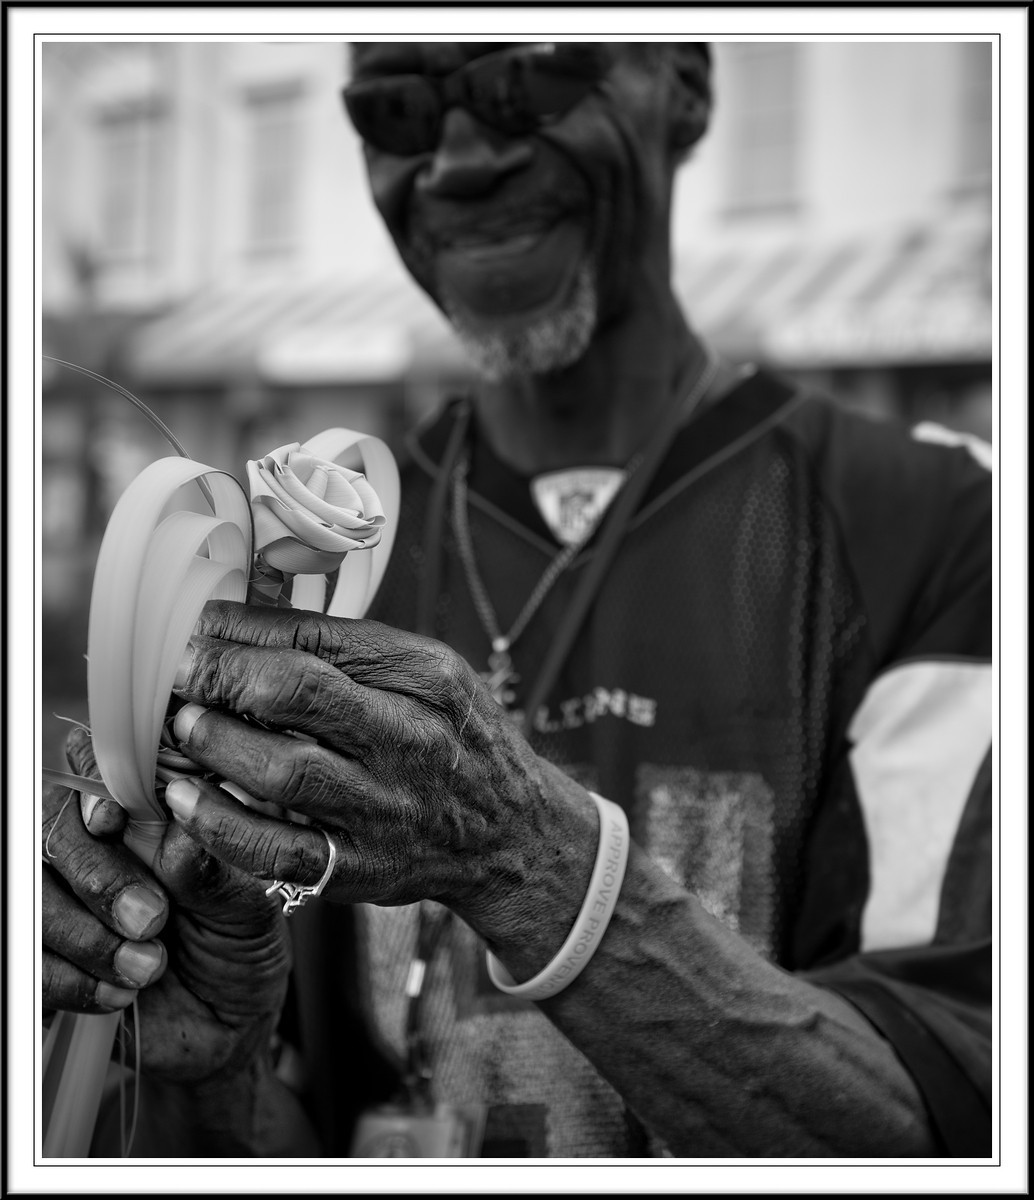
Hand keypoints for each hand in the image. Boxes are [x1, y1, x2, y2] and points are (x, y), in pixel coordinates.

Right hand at [42, 725, 289, 1083]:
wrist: (224, 1029)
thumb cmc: (238, 948)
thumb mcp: (248, 909)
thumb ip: (213, 870)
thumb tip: (179, 833)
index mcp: (152, 811)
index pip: (101, 766)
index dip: (96, 785)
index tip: (113, 819)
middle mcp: (100, 842)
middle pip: (53, 825)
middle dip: (98, 874)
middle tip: (151, 918)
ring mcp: (63, 893)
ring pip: (30, 889)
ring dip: (87, 934)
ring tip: (148, 966)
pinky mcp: (42, 950)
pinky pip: (24, 954)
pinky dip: (70, 978)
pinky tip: (118, 991)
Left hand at [166, 600, 594, 940]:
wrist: (513, 833)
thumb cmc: (455, 739)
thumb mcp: (432, 674)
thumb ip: (352, 647)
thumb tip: (246, 615)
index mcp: (429, 677)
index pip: (323, 636)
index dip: (246, 628)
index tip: (199, 626)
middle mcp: (412, 739)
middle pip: (300, 692)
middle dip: (221, 674)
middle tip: (177, 671)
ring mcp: (388, 809)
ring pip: (284, 771)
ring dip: (214, 743)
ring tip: (180, 725)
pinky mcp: (362, 867)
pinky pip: (278, 849)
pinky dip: (220, 824)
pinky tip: (184, 798)